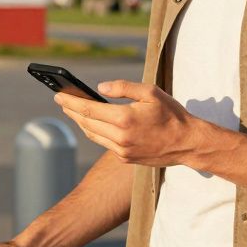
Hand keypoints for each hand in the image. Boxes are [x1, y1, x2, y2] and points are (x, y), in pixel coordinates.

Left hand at [55, 79, 202, 167]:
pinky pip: (104, 143)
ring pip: (93, 135)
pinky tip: (92, 124)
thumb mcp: (150, 92)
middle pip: (86, 123)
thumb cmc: (171, 114)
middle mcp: (120, 138)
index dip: (71, 102)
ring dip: (81, 123)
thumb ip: (123, 88)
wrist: (187, 143)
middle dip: (72, 111)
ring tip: (73, 111)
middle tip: (61, 101)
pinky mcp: (126, 159)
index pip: (88, 109)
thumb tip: (99, 88)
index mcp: (124, 119)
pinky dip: (95, 132)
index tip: (58, 95)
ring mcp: (122, 151)